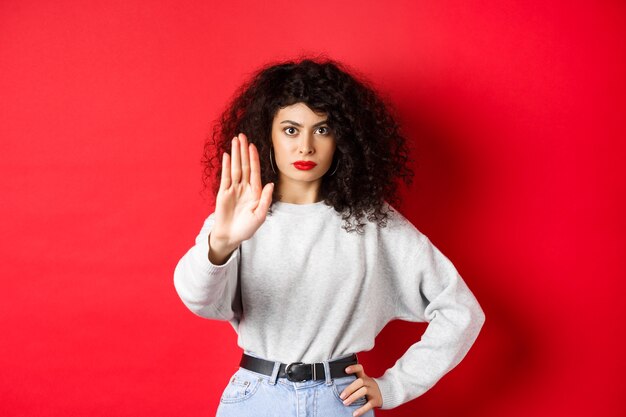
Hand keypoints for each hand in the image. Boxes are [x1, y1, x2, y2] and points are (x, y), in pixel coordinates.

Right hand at [209, 133, 273, 263]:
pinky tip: (226, 155)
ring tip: (235, 141)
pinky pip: (225, 177)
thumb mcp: (260, 216)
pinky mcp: (223, 193)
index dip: (253, 158)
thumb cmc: (247, 228)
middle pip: (244, 165)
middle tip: (242, 136)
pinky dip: (225, 165)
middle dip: (243, 151)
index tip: (253, 146)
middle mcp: (244, 188)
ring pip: (235, 168)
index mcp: (255, 192)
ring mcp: (233, 189)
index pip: (254, 171)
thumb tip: (270, 184)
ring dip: (235, 154)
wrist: (231, 236)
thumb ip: (266, 199)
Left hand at [339, 364, 382, 416]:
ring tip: (345, 403)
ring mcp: (373, 391)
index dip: (353, 368)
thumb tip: (337, 387)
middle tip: (341, 396)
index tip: (346, 370)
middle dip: (350, 388)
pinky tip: (355, 413)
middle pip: (360, 381)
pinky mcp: (376, 400)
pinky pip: (369, 404)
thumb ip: (353, 383)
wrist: (385, 394)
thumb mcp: (363, 383)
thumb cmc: (368, 388)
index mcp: (364, 377)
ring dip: (353, 397)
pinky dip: (361, 409)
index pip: (360, 369)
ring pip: (364, 391)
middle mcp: (369, 382)